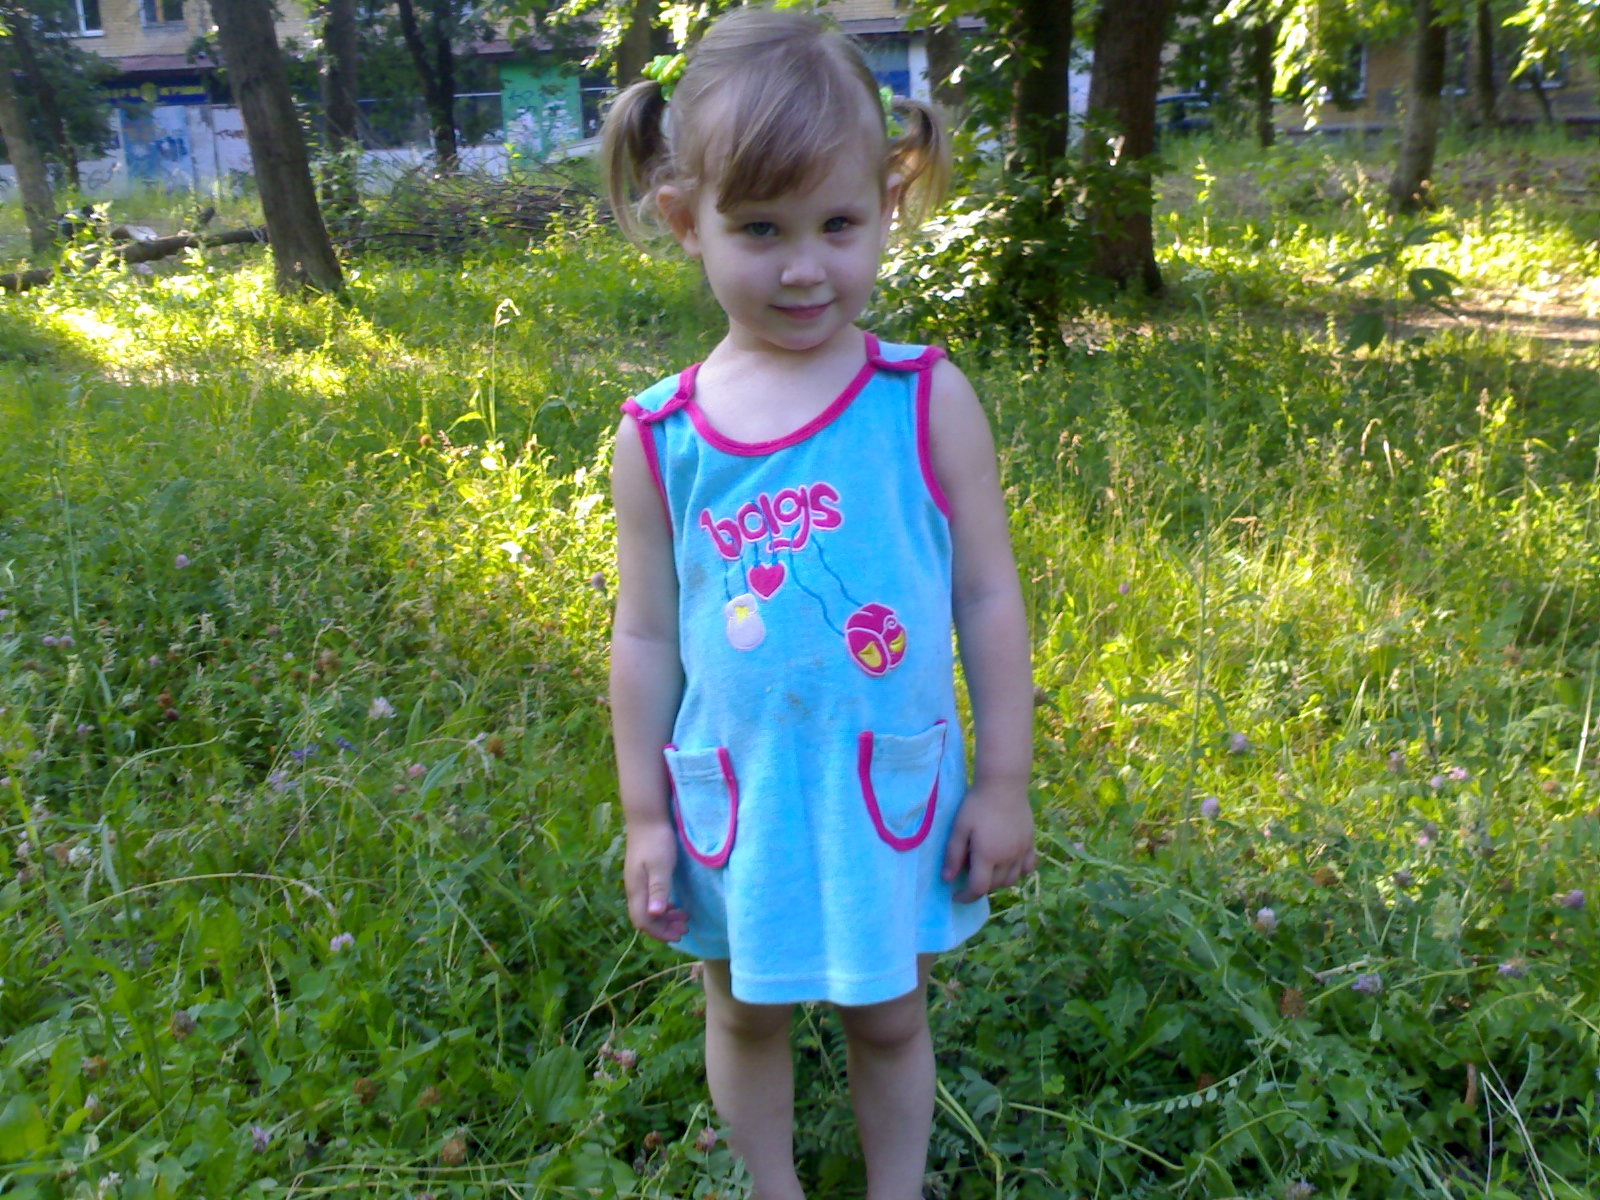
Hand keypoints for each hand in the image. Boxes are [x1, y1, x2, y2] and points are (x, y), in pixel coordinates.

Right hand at [624, 819, 688, 941]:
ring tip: (684, 918)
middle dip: (664, 928)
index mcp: (637, 889)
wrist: (647, 818)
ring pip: (647, 910)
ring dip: (665, 918)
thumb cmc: (657, 841)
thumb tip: (654, 914)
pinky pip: (650, 900)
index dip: (659, 932)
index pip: (643, 921)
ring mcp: (637, 882)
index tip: (679, 934)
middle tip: (685, 928)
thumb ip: (658, 889)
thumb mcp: (661, 865)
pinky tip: (674, 905)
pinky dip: (662, 907)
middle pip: (644, 919)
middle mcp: (634, 889)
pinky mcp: (642, 876)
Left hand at [942, 782, 1035, 902]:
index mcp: (987, 855)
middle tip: (968, 877)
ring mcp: (1021, 851)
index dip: (965, 897)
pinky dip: (1018, 872)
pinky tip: (1008, 865)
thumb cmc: (977, 805)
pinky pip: (1027, 867)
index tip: (955, 896)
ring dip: (997, 882)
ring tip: (986, 872)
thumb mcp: (959, 828)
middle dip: (979, 887)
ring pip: (1012, 880)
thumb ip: (953, 854)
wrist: (1003, 785)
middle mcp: (1007, 858)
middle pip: (994, 885)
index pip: (978, 889)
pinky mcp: (1030, 842)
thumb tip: (948, 878)